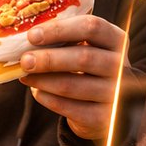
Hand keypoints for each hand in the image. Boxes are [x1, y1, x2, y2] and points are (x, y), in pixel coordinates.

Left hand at [19, 15, 126, 140]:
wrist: (108, 104)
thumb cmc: (89, 67)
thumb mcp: (86, 47)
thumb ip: (63, 39)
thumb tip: (24, 40)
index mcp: (116, 39)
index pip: (91, 27)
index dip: (59, 30)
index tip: (32, 35)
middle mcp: (121, 66)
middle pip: (83, 57)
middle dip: (48, 59)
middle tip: (24, 60)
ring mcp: (116, 93)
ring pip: (72, 85)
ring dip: (42, 80)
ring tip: (24, 76)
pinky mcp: (104, 117)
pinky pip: (69, 108)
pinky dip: (48, 98)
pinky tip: (37, 92)